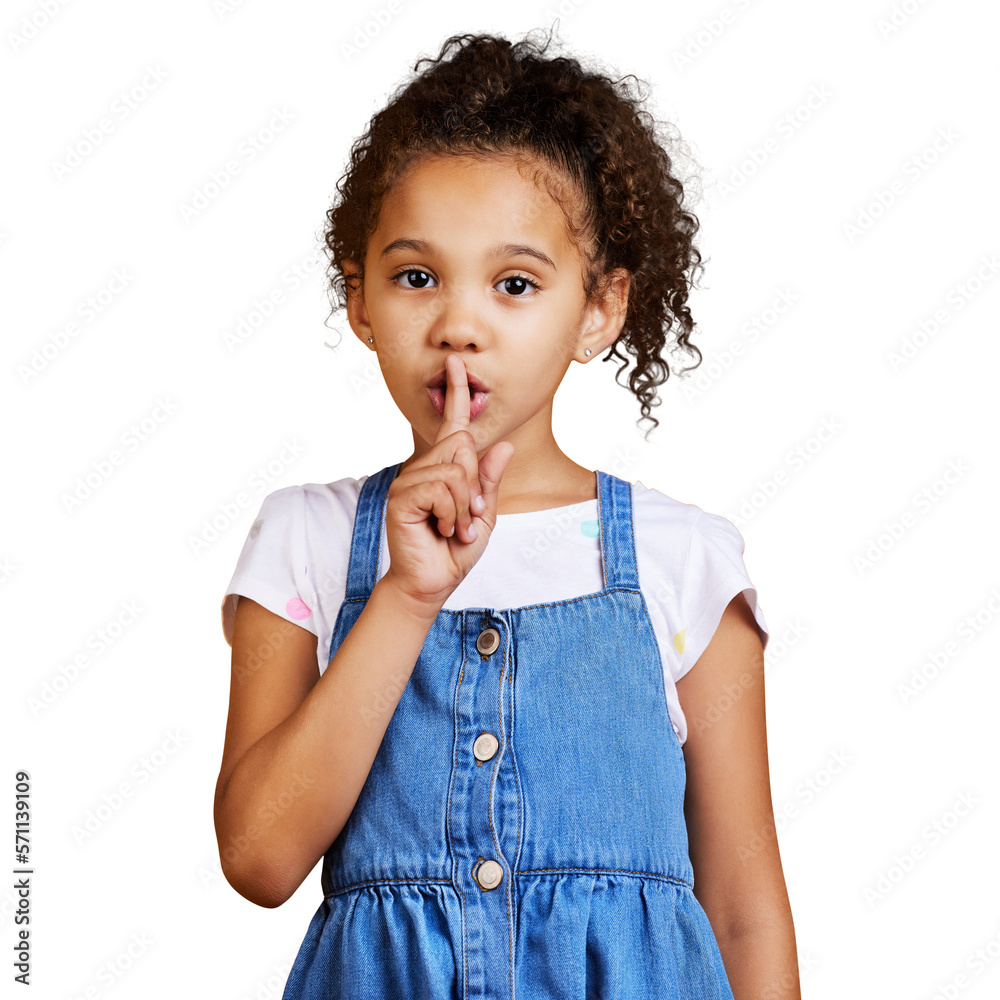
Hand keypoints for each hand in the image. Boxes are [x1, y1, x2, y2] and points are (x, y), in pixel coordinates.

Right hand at [382, 354, 514, 611]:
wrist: (432, 582)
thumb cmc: (455, 549)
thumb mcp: (484, 514)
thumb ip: (490, 481)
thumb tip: (502, 445)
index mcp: (444, 468)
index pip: (452, 424)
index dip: (456, 392)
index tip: (457, 362)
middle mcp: (423, 468)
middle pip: (462, 447)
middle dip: (476, 485)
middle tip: (469, 516)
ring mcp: (410, 480)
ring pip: (455, 470)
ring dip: (465, 506)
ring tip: (455, 527)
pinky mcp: (402, 496)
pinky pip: (441, 488)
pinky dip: (452, 512)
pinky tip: (442, 528)